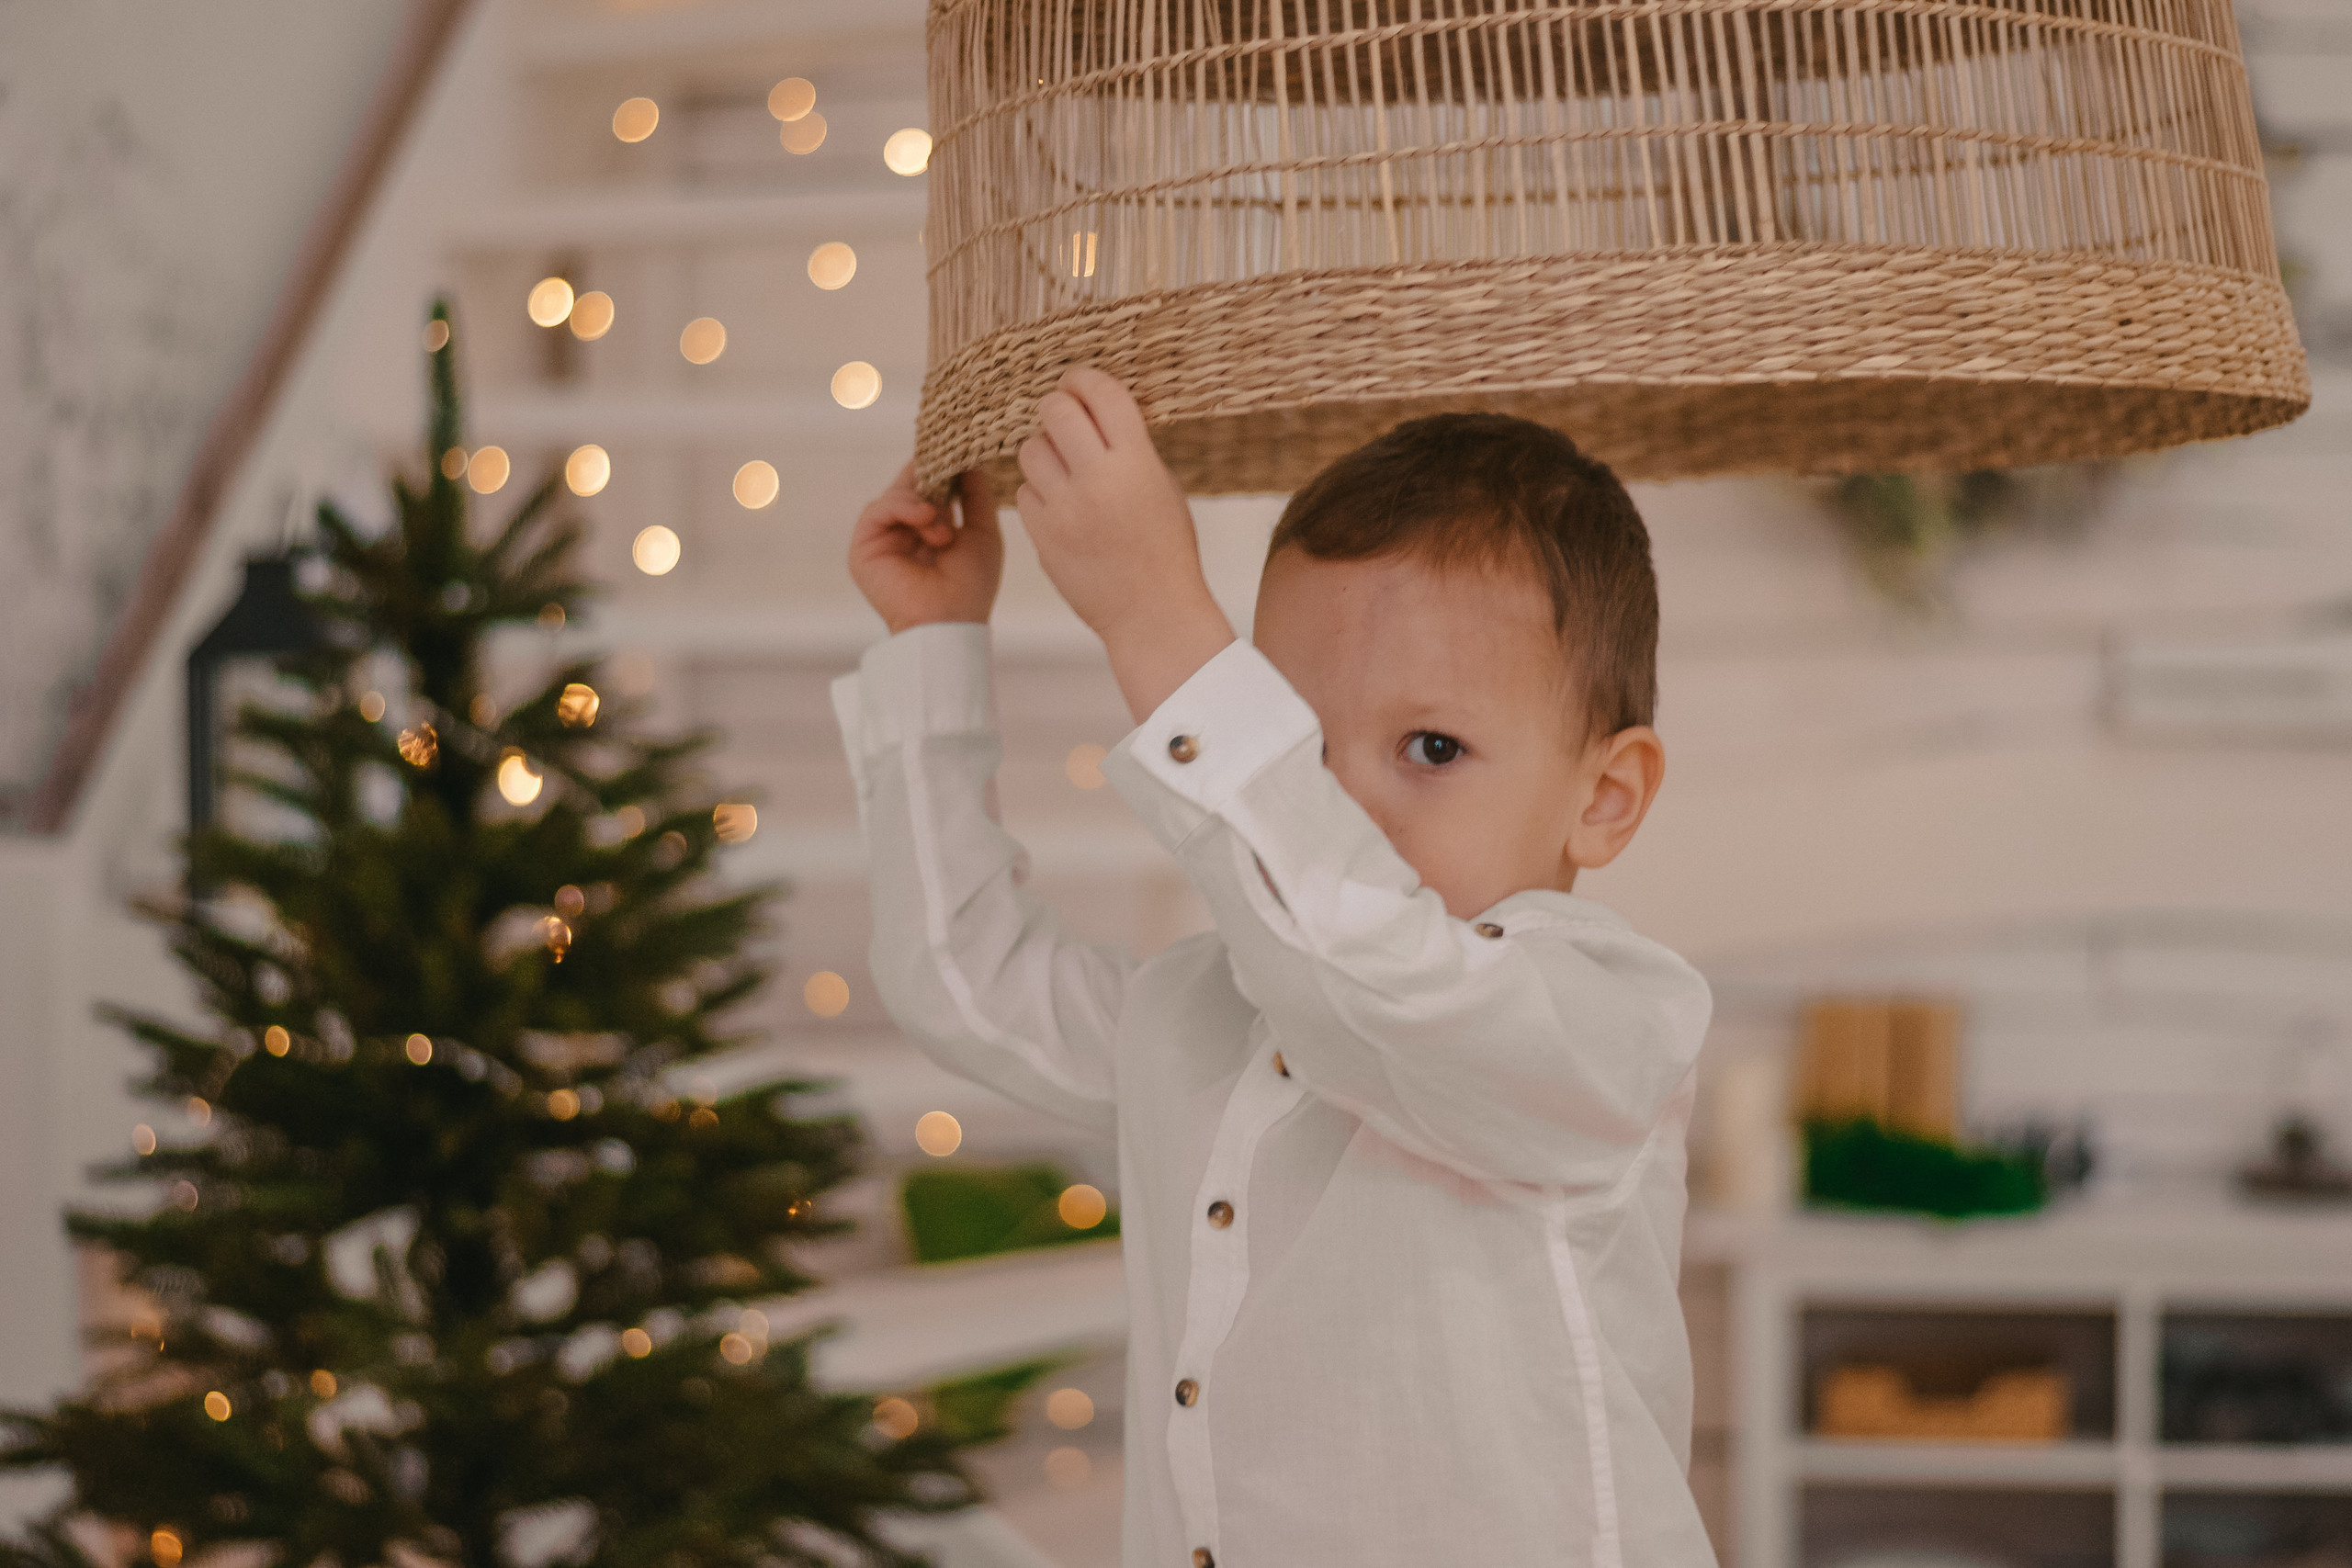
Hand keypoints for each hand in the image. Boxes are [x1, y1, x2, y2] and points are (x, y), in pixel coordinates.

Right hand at [848, 463, 1002, 634]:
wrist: (949, 622)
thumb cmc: (970, 585)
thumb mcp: (983, 532)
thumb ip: (976, 495)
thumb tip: (972, 461)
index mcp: (930, 526)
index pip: (928, 484)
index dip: (940, 466)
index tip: (957, 449)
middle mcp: (904, 529)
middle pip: (909, 482)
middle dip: (932, 480)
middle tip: (950, 479)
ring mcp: (883, 537)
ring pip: (895, 493)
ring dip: (925, 504)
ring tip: (943, 532)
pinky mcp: (864, 546)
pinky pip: (878, 508)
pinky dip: (903, 507)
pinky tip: (925, 519)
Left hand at [1016, 368, 1232, 720]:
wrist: (1152, 613)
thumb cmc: (1165, 548)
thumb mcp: (1163, 486)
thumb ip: (1130, 448)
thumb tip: (1094, 410)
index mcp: (1137, 463)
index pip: (1101, 394)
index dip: (1084, 378)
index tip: (1078, 381)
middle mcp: (1098, 481)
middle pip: (1055, 411)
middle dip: (1057, 408)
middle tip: (1064, 419)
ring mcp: (1065, 510)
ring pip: (1030, 450)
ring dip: (1044, 452)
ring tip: (1064, 471)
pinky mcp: (1042, 536)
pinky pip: (1023, 493)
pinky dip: (1038, 493)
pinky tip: (1061, 509)